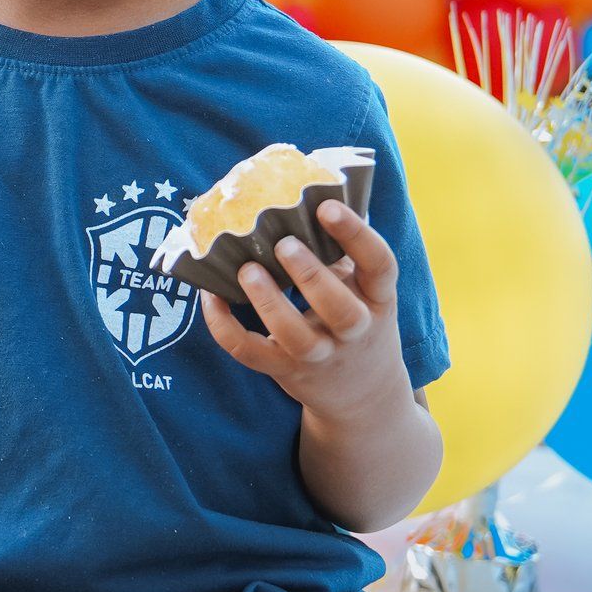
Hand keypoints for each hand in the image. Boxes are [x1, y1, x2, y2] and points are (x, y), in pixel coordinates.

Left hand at [200, 199, 407, 420]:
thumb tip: (304, 194)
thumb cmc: (356, 322)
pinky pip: (251, 353)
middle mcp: (355, 331)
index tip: (326, 206)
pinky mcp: (286, 372)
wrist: (363, 397)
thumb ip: (342, 252)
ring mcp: (320, 356)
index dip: (357, 235)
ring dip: (268, 303)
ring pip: (296, 338)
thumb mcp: (364, 290)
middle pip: (341, 310)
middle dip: (310, 275)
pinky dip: (225, 327)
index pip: (380, 265)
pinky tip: (211, 297)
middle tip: (283, 243)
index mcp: (378, 299)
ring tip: (247, 270)